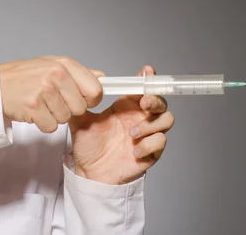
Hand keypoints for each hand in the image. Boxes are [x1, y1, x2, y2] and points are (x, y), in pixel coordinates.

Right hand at [0, 56, 103, 132]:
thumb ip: (78, 73)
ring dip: (54, 116)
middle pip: (81, 108)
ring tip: (40, 103)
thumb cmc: (23, 76)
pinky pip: (51, 126)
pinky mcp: (34, 107)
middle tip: (53, 101)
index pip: (95, 89)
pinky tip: (34, 111)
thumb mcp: (51, 65)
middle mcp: (56, 74)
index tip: (81, 99)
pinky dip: (43, 123)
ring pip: (65, 118)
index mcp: (64, 64)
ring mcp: (45, 90)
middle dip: (69, 109)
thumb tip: (102, 77)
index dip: (90, 99)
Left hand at [69, 65, 174, 184]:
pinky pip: (161, 142)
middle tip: (143, 103)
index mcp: (125, 107)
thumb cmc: (89, 147)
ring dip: (150, 124)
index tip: (146, 72)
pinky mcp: (151, 152)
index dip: (148, 78)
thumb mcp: (80, 122)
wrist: (90, 173)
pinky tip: (134, 151)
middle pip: (160, 101)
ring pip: (166, 120)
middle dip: (155, 99)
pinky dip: (149, 144)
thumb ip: (80, 104)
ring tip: (131, 133)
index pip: (142, 88)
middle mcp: (139, 118)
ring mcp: (147, 135)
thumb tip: (79, 85)